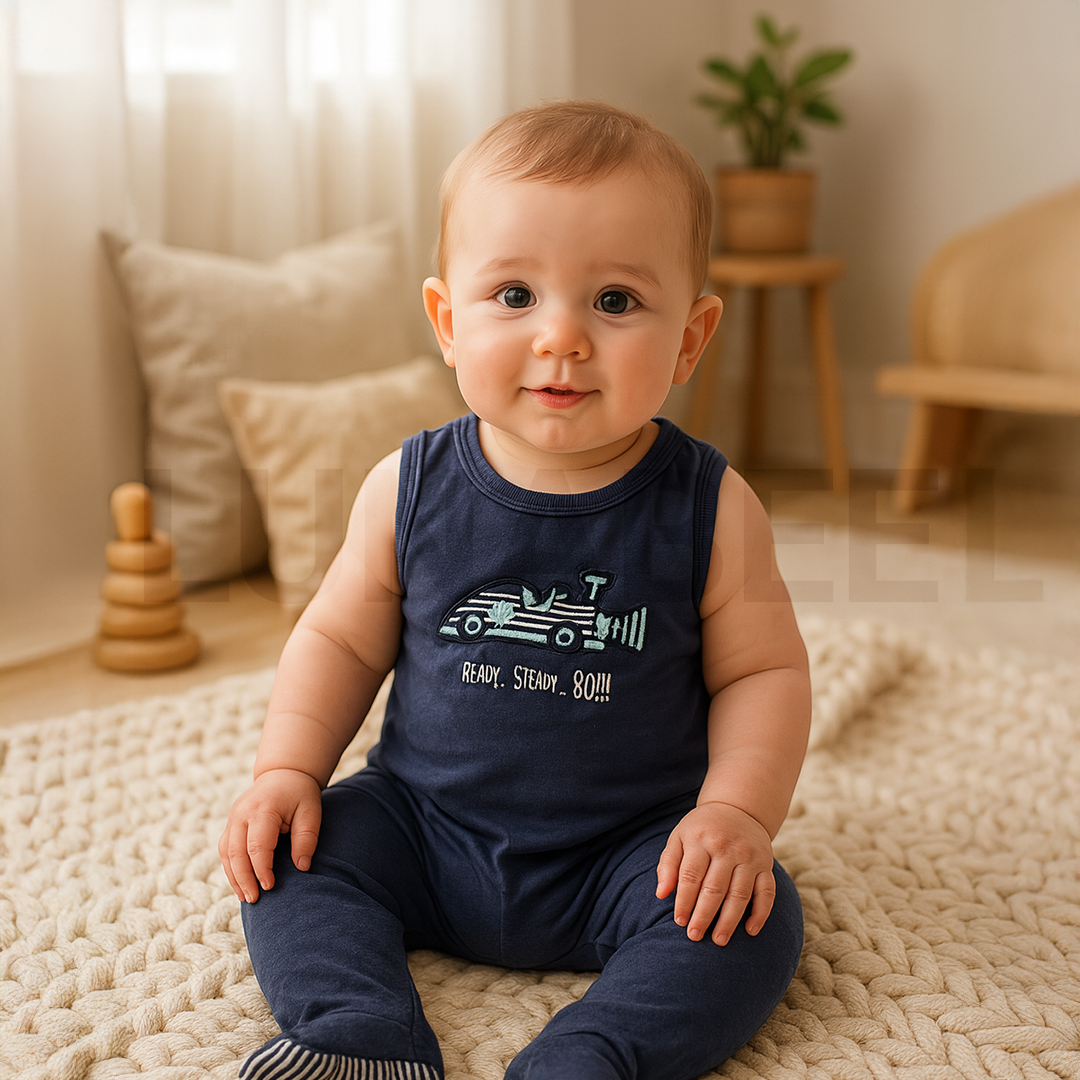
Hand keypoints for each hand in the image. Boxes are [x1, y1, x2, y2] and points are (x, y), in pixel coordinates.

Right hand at [219, 768, 322, 903]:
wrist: (283, 773)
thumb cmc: (300, 794)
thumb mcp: (311, 812)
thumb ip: (306, 838)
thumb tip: (302, 867)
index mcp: (263, 808)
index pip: (257, 845)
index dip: (262, 869)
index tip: (270, 887)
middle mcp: (242, 812)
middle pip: (236, 852)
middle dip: (244, 878)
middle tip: (254, 899)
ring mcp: (233, 817)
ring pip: (226, 852)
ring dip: (234, 876)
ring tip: (245, 897)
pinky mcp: (231, 823)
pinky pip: (225, 849)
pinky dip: (231, 868)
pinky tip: (240, 883)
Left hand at [656, 801, 774, 944]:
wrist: (738, 808)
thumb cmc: (702, 828)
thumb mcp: (679, 837)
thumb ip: (668, 864)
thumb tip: (661, 894)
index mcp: (702, 840)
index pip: (691, 876)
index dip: (684, 901)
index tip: (679, 921)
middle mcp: (727, 847)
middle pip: (714, 888)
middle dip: (704, 915)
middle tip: (695, 936)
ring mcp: (749, 857)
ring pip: (740, 894)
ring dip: (729, 920)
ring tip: (719, 940)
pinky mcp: (766, 865)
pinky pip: (767, 893)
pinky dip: (761, 913)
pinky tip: (750, 931)